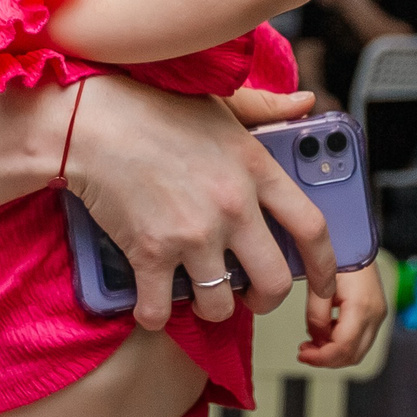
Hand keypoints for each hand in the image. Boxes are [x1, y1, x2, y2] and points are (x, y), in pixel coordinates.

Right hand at [64, 76, 324, 331]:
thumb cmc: (155, 107)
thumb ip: (268, 108)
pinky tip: (150, 301)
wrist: (90, 122)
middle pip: (275, 281)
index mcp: (255, 168)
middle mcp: (233, 206)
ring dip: (211, 308)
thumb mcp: (222, 101)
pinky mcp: (150, 253)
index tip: (324, 285)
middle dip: (267, 301)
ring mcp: (192, 233)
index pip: (312, 228)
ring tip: (197, 292)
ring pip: (221, 304)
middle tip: (252, 297)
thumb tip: (306, 103)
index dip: (326, 267)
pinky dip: (154, 314)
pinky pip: (160, 309)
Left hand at [298, 261, 387, 369]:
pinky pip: (360, 339)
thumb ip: (316, 314)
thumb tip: (315, 338)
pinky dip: (342, 343)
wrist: (356, 239)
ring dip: (334, 353)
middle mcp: (376, 313)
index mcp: (362, 307)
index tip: (303, 355)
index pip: (343, 348)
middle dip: (326, 359)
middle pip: (352, 355)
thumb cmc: (340, 254)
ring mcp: (378, 314)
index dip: (321, 358)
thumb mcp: (319, 284)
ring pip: (357, 350)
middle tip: (304, 352)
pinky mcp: (376, 313)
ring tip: (312, 343)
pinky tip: (326, 333)